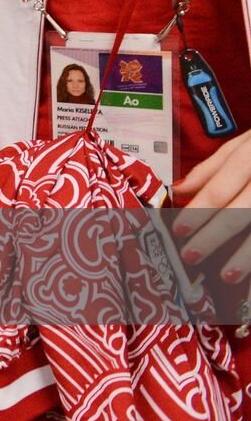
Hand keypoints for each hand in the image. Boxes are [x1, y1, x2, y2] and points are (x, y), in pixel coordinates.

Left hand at [172, 130, 250, 281]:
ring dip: (247, 257)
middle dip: (214, 236)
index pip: (221, 188)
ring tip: (228, 277)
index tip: (178, 230)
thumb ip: (213, 167)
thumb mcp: (244, 143)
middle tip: (190, 255)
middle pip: (241, 211)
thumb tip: (179, 189)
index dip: (198, 211)